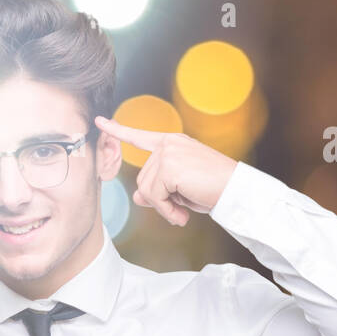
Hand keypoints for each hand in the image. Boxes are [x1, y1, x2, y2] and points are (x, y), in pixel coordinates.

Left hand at [94, 116, 238, 226]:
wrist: (236, 190)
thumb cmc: (213, 188)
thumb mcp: (180, 189)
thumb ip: (157, 188)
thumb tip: (137, 196)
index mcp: (172, 143)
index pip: (140, 137)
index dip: (118, 130)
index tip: (100, 121)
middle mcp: (168, 144)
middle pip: (142, 179)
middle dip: (158, 199)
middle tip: (179, 209)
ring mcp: (168, 153)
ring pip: (146, 190)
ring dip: (163, 206)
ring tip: (183, 211)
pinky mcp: (169, 166)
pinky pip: (154, 196)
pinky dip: (166, 210)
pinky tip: (182, 213)